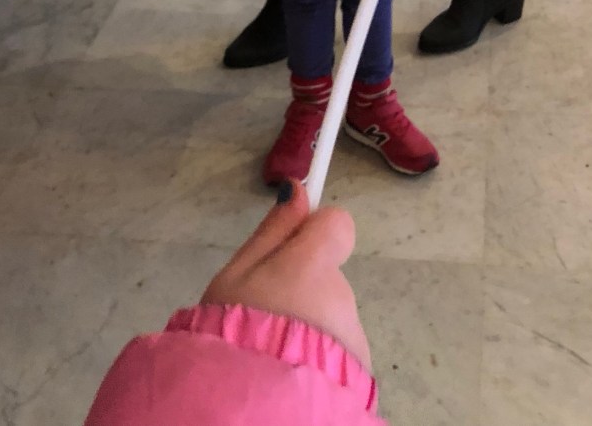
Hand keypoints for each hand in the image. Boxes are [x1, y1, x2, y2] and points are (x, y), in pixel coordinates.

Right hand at [202, 181, 370, 370]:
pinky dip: (320, 357)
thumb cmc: (230, 337)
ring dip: (311, 326)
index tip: (294, 245)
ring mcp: (353, 337)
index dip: (316, 231)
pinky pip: (339, 351)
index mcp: (313, 265)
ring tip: (273, 351)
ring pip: (332, 316)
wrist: (248, 410)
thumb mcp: (233, 279)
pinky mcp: (360, 373)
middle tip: (264, 314)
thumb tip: (298, 188)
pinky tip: (291, 372)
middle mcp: (341, 296)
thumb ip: (272, 233)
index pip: (338, 223)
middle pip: (328, 276)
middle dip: (303, 288)